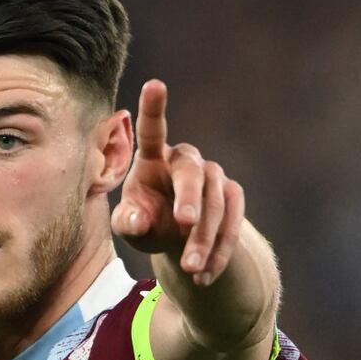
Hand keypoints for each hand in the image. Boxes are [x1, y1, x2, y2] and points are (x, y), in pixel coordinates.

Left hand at [111, 80, 244, 285]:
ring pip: (215, 203)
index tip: (155, 83)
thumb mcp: (130, 227)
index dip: (154, 108)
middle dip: (190, 196)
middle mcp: (185, 161)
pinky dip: (220, 250)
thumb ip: (128, 223)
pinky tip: (204, 276)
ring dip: (204, 238)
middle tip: (184, 222)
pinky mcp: (232, 198)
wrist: (179, 242)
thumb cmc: (146, 224)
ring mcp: (213, 177)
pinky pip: (232, 222)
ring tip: (190, 269)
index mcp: (153, 159)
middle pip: (192, 171)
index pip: (153, 130)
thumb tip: (138, 219)